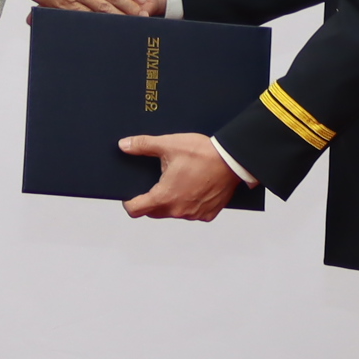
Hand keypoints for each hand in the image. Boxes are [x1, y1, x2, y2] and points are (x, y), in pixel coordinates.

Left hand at [120, 132, 236, 221]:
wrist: (234, 160)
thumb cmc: (203, 153)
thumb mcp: (169, 145)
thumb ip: (143, 145)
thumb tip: (124, 145)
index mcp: (165, 196)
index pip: (136, 210)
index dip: (129, 203)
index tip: (130, 196)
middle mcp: (178, 210)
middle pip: (154, 212)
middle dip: (151, 200)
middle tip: (158, 181)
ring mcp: (194, 214)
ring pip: (173, 212)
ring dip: (172, 201)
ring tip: (179, 181)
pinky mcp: (208, 214)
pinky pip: (192, 212)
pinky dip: (190, 203)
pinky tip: (194, 187)